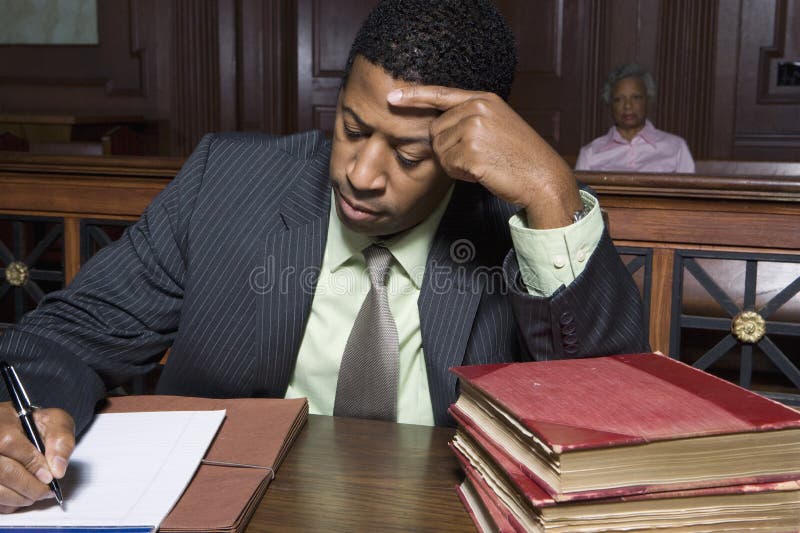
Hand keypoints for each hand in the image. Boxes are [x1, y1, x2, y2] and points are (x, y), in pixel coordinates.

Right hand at [0, 402, 73, 512]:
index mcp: (1, 424)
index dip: (31, 464)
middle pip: (2, 471)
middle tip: (46, 491)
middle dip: (29, 486)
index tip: (49, 477)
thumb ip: (61, 440)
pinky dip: (9, 502)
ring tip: (37, 494)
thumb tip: (58, 470)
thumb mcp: (54, 422)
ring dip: (19, 498)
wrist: (18, 427)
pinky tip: (22, 495)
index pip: (9, 444)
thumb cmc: (35, 425)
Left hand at [387, 86, 583, 228]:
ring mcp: (473, 129)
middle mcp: (477, 109)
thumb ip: (471, 118)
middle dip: (448, 148)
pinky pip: (448, 165)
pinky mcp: (471, 152)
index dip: (414, 96)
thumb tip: (438, 129)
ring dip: (454, 163)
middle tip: (477, 156)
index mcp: (484, 99)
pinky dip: (460, 174)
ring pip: (440, 149)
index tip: (393, 96)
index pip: (441, 94)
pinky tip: (481, 172)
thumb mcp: (498, 124)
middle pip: (435, 130)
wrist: (542, 176)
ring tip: (482, 164)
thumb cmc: (520, 157)